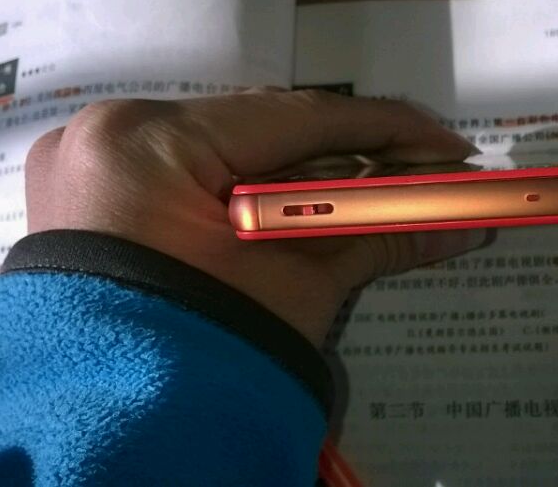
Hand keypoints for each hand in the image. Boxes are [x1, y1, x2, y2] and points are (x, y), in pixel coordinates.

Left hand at [25, 89, 486, 344]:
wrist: (119, 440)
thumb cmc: (202, 358)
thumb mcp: (295, 288)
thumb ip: (377, 235)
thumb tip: (462, 223)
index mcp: (148, 143)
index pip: (293, 118)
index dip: (383, 128)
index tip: (447, 144)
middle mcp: (110, 136)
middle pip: (261, 131)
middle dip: (347, 156)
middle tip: (419, 172)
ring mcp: (95, 167)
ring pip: (228, 152)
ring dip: (303, 177)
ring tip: (371, 197)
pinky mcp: (97, 200)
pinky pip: (194, 178)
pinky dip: (253, 195)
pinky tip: (309, 208)